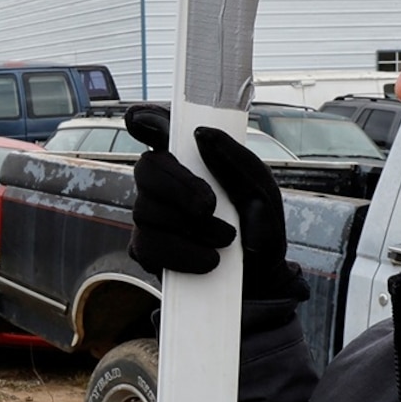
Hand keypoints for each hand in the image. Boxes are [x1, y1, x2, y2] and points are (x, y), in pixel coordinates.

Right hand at [125, 107, 305, 304]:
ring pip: (146, 210)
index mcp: (192, 161)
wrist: (261, 281)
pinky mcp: (148, 250)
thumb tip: (202, 136)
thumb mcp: (261, 192)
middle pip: (146, 168)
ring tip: (225, 240)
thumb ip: (235, 161)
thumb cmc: (259, 228)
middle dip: (177, 188)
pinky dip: (183, 253)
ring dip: (191, 227)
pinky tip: (207, 260)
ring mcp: (152, 217)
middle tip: (208, 206)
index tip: (140, 121)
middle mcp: (165, 185)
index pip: (159, 130)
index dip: (145, 120)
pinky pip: (149, 245)